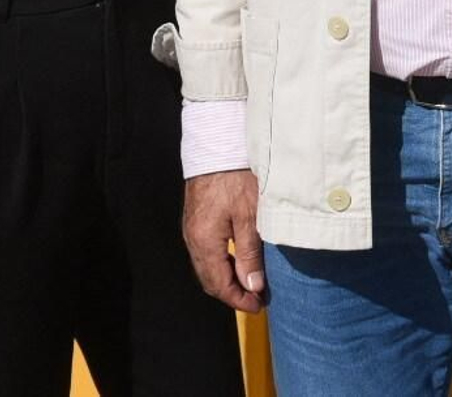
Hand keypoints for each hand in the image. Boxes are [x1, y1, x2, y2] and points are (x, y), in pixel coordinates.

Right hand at [182, 170, 264, 312]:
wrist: (217, 145)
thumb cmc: (236, 177)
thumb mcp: (250, 216)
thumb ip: (249, 254)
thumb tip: (252, 287)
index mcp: (204, 242)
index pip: (219, 285)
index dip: (238, 300)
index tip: (258, 306)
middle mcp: (193, 239)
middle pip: (210, 279)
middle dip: (232, 293)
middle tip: (257, 298)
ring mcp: (192, 229)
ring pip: (207, 266)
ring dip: (227, 278)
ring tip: (251, 282)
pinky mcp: (196, 219)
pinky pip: (206, 252)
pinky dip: (221, 263)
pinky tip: (238, 259)